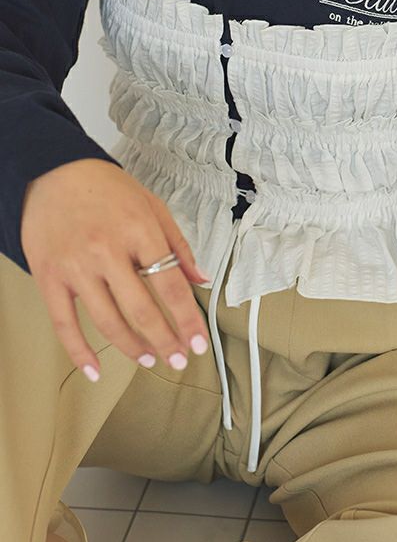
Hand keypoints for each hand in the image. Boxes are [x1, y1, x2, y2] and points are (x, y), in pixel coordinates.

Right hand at [21, 157, 211, 379]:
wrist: (53, 171)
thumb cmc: (106, 188)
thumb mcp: (152, 207)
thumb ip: (179, 246)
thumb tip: (202, 280)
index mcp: (139, 231)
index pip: (170, 286)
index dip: (187, 320)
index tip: (199, 342)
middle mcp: (107, 251)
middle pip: (142, 310)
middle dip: (166, 341)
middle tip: (179, 359)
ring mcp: (76, 267)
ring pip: (108, 322)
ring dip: (133, 348)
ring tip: (151, 359)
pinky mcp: (49, 277)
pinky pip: (64, 324)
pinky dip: (79, 352)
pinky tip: (95, 370)